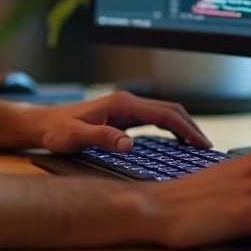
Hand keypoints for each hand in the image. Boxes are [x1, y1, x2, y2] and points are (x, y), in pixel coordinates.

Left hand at [31, 90, 209, 153]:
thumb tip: (128, 143)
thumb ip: (102, 138)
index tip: (202, 145)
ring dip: (183, 126)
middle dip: (191, 127)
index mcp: (122, 104)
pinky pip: (155, 119)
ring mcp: (126, 107)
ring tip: (197, 146)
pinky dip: (171, 128)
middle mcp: (127, 102)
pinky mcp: (123, 115)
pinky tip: (176, 142)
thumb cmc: (56, 130)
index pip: (164, 114)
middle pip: (170, 109)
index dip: (187, 130)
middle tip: (207, 148)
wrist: (43, 123)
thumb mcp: (75, 137)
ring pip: (164, 113)